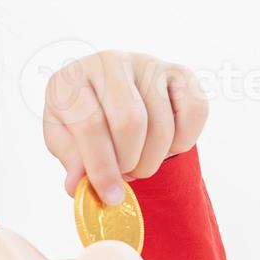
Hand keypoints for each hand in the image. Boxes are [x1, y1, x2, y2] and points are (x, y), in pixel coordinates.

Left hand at [42, 50, 207, 202]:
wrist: (106, 95)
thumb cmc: (81, 119)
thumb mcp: (64, 140)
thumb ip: (72, 161)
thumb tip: (77, 186)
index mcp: (71, 80)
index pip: (90, 125)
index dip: (102, 167)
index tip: (111, 196)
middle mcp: (108, 62)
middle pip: (130, 123)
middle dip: (130, 162)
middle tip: (126, 174)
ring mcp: (146, 63)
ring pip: (162, 125)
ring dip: (153, 159)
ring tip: (138, 161)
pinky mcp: (177, 71)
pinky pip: (195, 111)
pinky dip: (183, 142)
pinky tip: (164, 144)